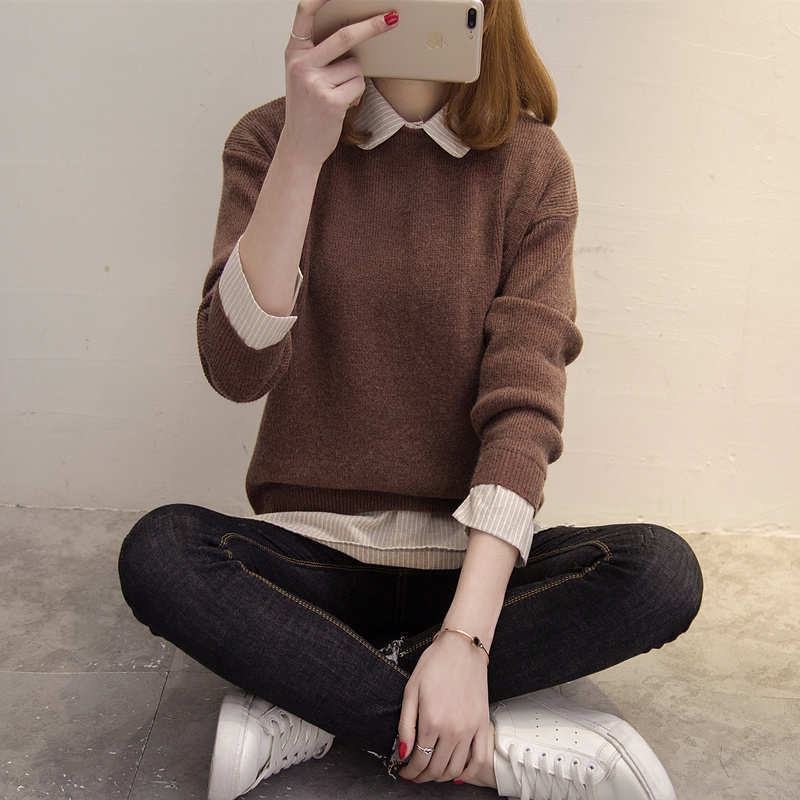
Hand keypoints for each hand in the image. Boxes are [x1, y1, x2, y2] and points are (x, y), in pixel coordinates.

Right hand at [281, 0, 398, 166]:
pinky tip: (343, 106)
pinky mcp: (331, 101)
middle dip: (372, 26)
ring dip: (355, 80)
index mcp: (293, 53)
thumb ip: (318, 53)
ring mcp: (315, 83)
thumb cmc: (307, 108)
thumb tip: (355, 32)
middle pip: (345, 36)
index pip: (304, 12)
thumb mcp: (303, 75)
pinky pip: (358, 86)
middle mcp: (301, 65)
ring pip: (356, 66)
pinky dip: (357, 95)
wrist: (300, 144)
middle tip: (391, 18)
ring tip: (339, 95)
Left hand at [397, 631, 489, 783]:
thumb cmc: (435, 664)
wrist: (461, 648)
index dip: (409, 771)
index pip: (418, 760)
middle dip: (422, 777)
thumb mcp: (410, 691)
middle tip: (414, 775)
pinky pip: (479, 758)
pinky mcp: (482, 724)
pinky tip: (458, 774)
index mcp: (431, 721)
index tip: (404, 772)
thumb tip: (403, 753)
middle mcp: (452, 729)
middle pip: (435, 768)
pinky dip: (468, 773)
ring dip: (441, 777)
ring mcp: (470, 728)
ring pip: (456, 768)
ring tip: (431, 774)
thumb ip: (405, 725)